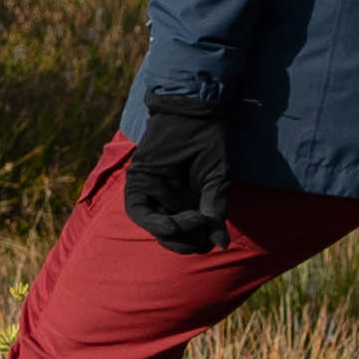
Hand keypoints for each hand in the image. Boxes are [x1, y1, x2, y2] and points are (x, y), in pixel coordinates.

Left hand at [124, 95, 240, 257]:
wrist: (193, 113)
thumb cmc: (207, 144)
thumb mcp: (217, 182)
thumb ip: (215, 212)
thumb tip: (220, 245)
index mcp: (185, 203)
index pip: (186, 237)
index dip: (197, 242)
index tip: (210, 232)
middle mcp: (165, 201)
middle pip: (169, 238)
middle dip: (185, 240)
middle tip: (201, 223)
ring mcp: (149, 192)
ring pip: (153, 229)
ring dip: (172, 233)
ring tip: (192, 219)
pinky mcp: (137, 181)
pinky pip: (137, 211)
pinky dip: (154, 222)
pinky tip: (171, 223)